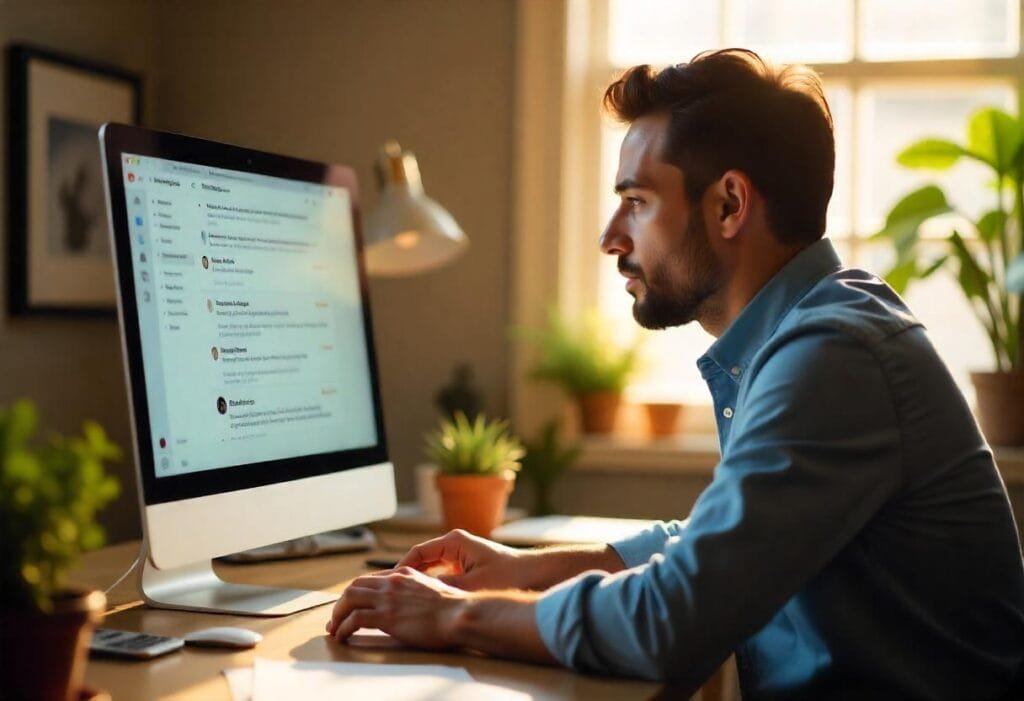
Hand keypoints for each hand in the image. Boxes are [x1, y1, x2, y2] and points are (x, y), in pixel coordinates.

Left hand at [326, 567, 467, 648]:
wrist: (458, 615)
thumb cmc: (453, 608)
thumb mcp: (433, 589)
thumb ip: (416, 590)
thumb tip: (408, 601)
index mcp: (404, 574)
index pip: (371, 579)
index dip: (357, 592)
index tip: (351, 605)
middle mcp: (392, 581)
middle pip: (355, 586)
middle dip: (341, 602)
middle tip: (336, 617)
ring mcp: (388, 598)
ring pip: (349, 599)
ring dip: (337, 615)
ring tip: (334, 628)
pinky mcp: (386, 616)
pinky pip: (354, 619)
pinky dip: (343, 628)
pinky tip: (342, 636)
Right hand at [396, 529, 530, 590]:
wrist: (536, 574)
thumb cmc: (508, 575)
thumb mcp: (471, 585)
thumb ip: (442, 588)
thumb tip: (416, 595)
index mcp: (454, 542)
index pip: (417, 553)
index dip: (400, 570)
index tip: (389, 586)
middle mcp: (456, 544)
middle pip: (421, 560)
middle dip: (407, 577)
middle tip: (391, 595)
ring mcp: (462, 555)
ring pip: (432, 569)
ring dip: (420, 583)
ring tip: (406, 600)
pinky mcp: (469, 566)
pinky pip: (443, 575)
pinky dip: (435, 586)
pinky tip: (428, 602)